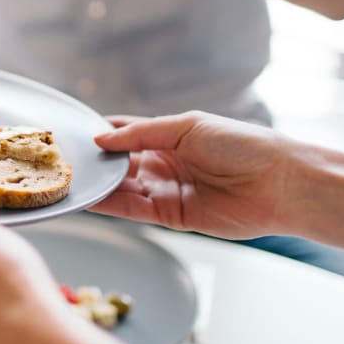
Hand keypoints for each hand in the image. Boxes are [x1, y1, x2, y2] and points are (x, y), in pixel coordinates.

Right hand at [90, 111, 294, 238]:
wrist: (278, 183)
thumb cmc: (242, 145)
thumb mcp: (187, 127)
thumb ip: (141, 134)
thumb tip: (102, 139)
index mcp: (170, 136)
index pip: (126, 133)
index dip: (101, 134)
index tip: (73, 135)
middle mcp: (165, 164)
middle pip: (120, 164)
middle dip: (95, 163)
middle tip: (64, 161)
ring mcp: (167, 191)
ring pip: (122, 188)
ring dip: (99, 186)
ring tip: (71, 181)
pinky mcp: (171, 217)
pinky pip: (134, 210)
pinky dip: (112, 205)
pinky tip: (90, 199)